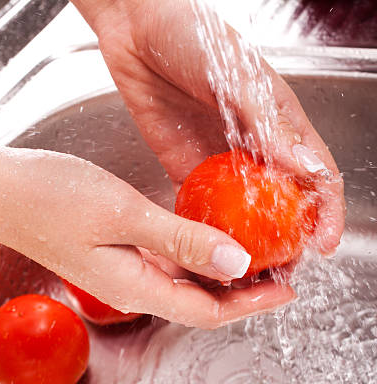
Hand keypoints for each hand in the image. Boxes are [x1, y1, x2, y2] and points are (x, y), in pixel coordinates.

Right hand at [0, 146, 294, 328]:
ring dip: (225, 273)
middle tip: (280, 272)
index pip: (207, 312)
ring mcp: (125, 272)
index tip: (286, 291)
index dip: (251, 306)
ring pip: (188, 284)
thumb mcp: (123, 215)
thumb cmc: (49, 198)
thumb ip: (180, 241)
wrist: (1, 191)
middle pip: (202, 303)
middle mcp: (133, 287)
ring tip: (258, 255)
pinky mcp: (119, 254)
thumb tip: (235, 262)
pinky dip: (198, 255)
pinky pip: (169, 264)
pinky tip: (212, 236)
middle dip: (245, 294)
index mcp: (135, 287)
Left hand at [73, 0, 344, 254]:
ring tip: (250, 272)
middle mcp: (256, 148)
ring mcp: (223, 162)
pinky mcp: (188, 170)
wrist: (137, 31)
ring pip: (246, 214)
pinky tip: (212, 253)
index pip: (316, 174)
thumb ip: (270, 124)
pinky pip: (205, 208)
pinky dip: (211, 232)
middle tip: (284, 268)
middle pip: (283, 203)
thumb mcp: (238, 77)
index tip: (325, 242)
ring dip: (251, 244)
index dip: (327, 210)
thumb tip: (308, 169)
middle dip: (289, 238)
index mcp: (280, 124)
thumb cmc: (193, 37)